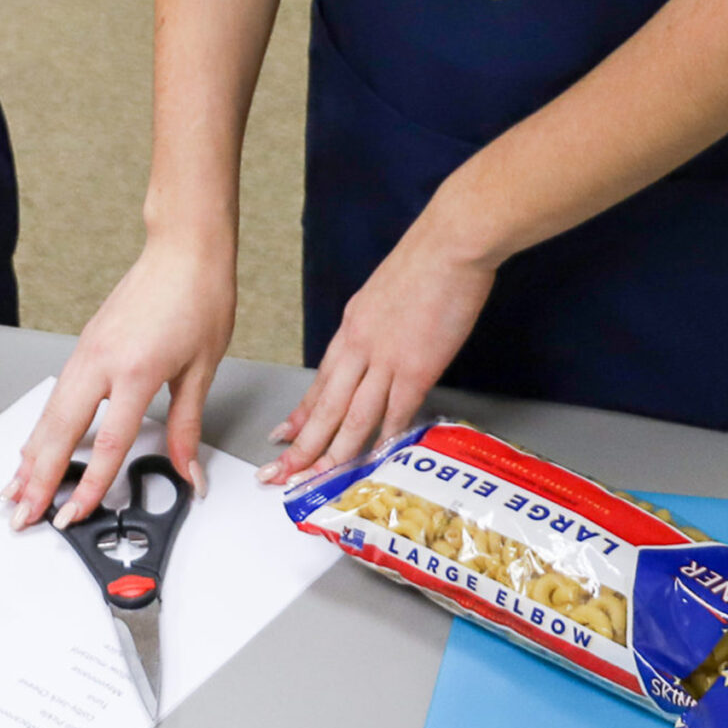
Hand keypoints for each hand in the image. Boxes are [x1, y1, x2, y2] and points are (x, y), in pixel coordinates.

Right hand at [2, 231, 235, 530]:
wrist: (184, 251)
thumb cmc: (199, 299)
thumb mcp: (202, 370)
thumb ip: (187, 427)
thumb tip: (188, 471)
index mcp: (135, 370)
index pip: (107, 443)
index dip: (89, 485)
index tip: (73, 514)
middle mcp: (102, 360)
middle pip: (61, 430)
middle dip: (37, 477)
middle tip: (21, 511)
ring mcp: (88, 350)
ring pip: (50, 412)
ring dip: (31, 453)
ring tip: (14, 487)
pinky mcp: (86, 344)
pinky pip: (57, 394)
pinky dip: (42, 425)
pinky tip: (34, 444)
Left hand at [262, 214, 496, 485]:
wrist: (448, 246)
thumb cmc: (423, 266)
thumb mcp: (381, 298)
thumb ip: (374, 331)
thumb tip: (376, 355)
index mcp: (350, 330)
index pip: (319, 384)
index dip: (300, 416)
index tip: (283, 440)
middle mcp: (359, 347)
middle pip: (324, 407)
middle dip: (300, 447)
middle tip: (280, 474)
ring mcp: (386, 359)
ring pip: (352, 417)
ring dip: (333, 454)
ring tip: (316, 481)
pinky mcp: (418, 366)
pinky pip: (397, 411)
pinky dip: (385, 438)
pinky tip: (376, 459)